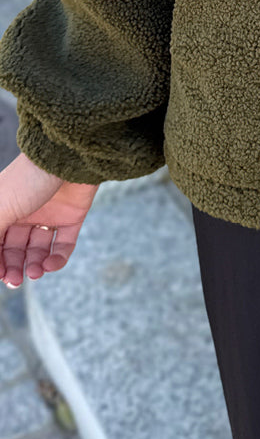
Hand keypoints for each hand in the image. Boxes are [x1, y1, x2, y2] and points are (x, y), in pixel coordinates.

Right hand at [0, 154, 98, 287]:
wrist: (67, 157)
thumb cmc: (27, 179)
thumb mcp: (0, 208)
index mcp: (4, 208)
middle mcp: (25, 212)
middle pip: (16, 249)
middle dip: (14, 267)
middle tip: (15, 281)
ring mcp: (50, 214)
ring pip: (39, 249)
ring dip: (35, 265)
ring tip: (35, 274)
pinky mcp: (72, 216)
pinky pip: (64, 244)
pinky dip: (58, 259)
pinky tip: (50, 265)